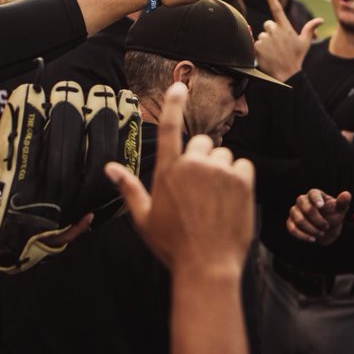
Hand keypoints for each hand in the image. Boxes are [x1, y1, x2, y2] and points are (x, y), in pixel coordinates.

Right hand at [105, 82, 254, 276]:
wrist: (207, 268)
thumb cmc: (173, 246)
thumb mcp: (144, 219)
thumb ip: (129, 188)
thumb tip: (110, 168)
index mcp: (167, 171)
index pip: (170, 128)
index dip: (174, 104)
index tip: (180, 86)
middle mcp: (193, 165)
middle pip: (202, 143)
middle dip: (202, 159)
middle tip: (199, 190)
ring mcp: (218, 172)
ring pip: (224, 155)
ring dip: (221, 170)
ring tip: (215, 201)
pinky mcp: (242, 181)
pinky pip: (243, 166)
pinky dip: (239, 179)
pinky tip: (230, 201)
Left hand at [254, 0, 322, 80]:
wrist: (287, 75)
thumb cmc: (297, 58)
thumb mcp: (305, 43)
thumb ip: (310, 29)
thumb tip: (320, 20)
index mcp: (285, 28)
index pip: (277, 9)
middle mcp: (274, 31)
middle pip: (268, 25)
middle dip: (272, 32)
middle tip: (278, 44)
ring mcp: (265, 39)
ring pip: (262, 35)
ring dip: (266, 42)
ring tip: (274, 52)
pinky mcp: (257, 47)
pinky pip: (256, 44)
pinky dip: (260, 49)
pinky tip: (267, 56)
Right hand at [286, 189, 351, 245]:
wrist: (326, 228)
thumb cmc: (333, 215)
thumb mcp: (340, 210)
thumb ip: (342, 202)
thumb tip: (346, 194)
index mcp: (314, 194)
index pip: (313, 193)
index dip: (316, 199)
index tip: (321, 206)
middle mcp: (302, 201)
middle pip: (305, 207)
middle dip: (316, 219)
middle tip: (327, 226)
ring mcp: (295, 211)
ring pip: (298, 219)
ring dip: (311, 229)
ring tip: (321, 234)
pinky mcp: (291, 222)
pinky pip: (292, 228)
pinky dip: (302, 235)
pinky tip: (312, 240)